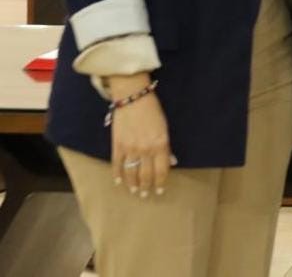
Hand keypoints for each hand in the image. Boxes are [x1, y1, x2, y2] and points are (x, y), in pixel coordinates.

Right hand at [107, 73, 173, 197]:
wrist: (133, 98)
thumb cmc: (153, 111)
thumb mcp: (165, 128)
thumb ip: (166, 146)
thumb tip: (171, 162)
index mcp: (160, 144)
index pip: (161, 170)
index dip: (160, 182)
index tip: (160, 190)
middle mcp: (145, 149)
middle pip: (146, 174)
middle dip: (147, 186)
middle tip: (146, 195)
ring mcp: (130, 148)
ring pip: (131, 173)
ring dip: (133, 184)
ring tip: (135, 191)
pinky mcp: (117, 145)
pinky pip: (117, 164)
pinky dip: (117, 174)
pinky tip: (118, 182)